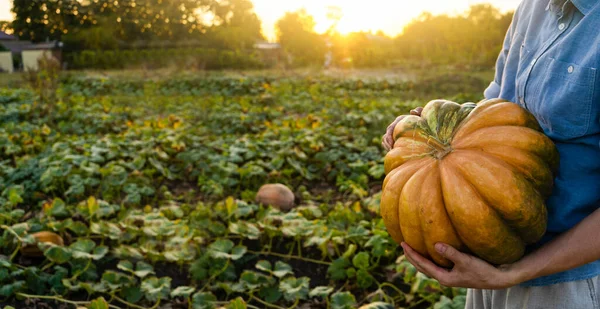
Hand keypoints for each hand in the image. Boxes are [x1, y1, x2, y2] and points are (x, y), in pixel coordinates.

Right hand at [382, 107, 422, 150]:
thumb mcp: (423, 115)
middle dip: (387, 143)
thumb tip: (412, 111)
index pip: (390, 128)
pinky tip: (394, 153)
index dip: (389, 136)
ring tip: (393, 152)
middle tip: (392, 150)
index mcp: (399, 120)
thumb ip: (419, 111)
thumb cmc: (424, 120)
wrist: (425, 125)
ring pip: (385, 139)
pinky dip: (389, 148)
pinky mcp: (395, 138)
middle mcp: (395, 126)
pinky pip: (388, 144)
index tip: (392, 143)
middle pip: (386, 135)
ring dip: (387, 146)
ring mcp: (394, 133)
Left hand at [401, 242, 520, 288]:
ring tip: (412, 248)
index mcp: (444, 277)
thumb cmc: (482, 270)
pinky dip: (429, 258)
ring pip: (429, 267)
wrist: (498, 279)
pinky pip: (436, 265)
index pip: (422, 264)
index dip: (412, 254)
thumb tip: (435, 244)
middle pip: (422, 267)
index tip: (403, 244)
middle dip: (412, 256)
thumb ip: (450, 252)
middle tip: (402, 244)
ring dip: (419, 258)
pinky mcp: (455, 272)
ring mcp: (449, 276)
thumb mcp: (466, 261)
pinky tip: (430, 251)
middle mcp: (444, 278)